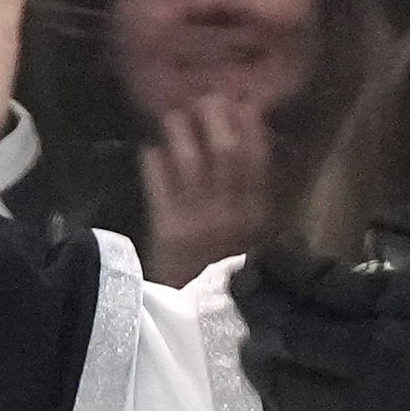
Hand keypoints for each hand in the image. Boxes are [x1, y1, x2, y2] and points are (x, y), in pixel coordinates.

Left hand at [140, 93, 280, 281]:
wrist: (195, 313)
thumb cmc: (226, 272)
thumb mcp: (255, 238)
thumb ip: (255, 198)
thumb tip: (253, 148)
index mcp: (257, 213)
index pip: (258, 158)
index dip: (250, 124)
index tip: (241, 99)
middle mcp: (229, 211)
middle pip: (226, 150)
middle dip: (215, 116)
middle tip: (204, 97)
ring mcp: (196, 217)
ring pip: (190, 159)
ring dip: (180, 129)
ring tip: (173, 116)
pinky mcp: (165, 225)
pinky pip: (158, 181)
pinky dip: (153, 160)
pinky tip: (151, 150)